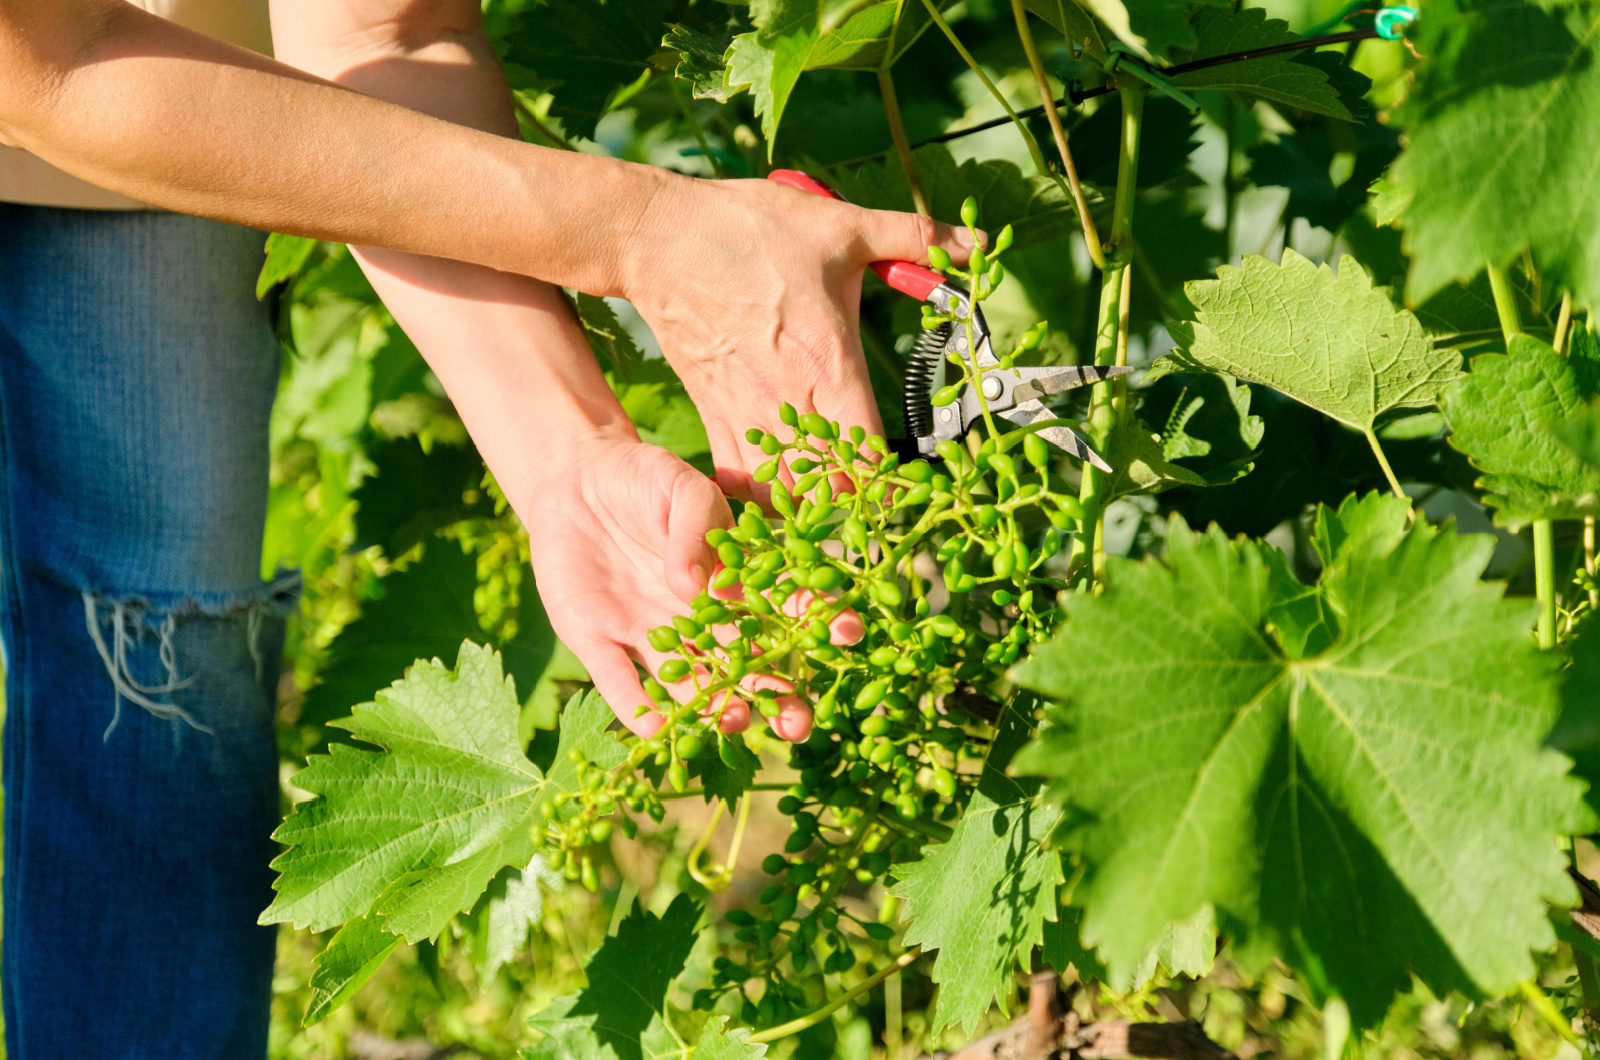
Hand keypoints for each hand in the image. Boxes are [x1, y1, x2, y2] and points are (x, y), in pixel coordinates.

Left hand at [514, 433, 825, 741]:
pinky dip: (635, 707)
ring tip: (735, 723)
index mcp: (732, 580)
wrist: (572, 480)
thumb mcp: (679, 484)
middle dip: (777, 697)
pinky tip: (654, 730)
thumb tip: (703, 585)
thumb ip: (699, 525)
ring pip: (692, 684)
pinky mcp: (599, 641)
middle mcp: (700, 620)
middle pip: (747, 666)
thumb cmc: (641, 477)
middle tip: (798, 724)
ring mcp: (651, 635)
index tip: (847, 635)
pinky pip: (620, 681)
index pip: (783, 608)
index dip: (818, 623)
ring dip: (715, 709)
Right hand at [617, 175, 978, 503]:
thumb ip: (914, 238)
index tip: (912, 483)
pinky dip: (759, 496)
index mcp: (830, 368)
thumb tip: (975, 241)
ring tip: (832, 496)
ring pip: (782, 497)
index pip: (871, 459)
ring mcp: (745, 415)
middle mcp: (789, 404)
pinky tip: (780, 486)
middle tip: (879, 497)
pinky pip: (738, 481)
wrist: (661, 239)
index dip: (895, 483)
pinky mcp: (712, 415)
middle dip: (858, 502)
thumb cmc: (751, 231)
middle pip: (831, 491)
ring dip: (810, 504)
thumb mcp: (841, 227)